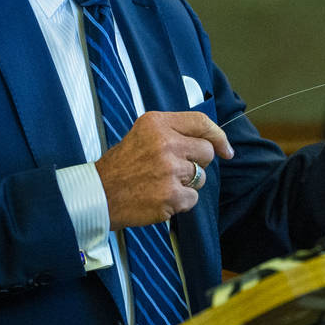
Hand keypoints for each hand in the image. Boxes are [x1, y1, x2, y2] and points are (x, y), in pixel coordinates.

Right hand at [96, 111, 233, 229]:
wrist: (99, 194)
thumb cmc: (122, 165)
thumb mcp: (143, 134)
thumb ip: (174, 132)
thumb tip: (213, 142)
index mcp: (157, 123)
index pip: (201, 122)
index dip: (218, 136)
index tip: (226, 149)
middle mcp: (165, 143)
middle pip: (206, 151)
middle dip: (197, 162)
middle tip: (174, 169)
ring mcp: (169, 170)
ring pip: (200, 177)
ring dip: (187, 184)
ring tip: (162, 183)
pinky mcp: (170, 195)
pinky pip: (192, 198)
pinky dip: (180, 202)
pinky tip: (160, 197)